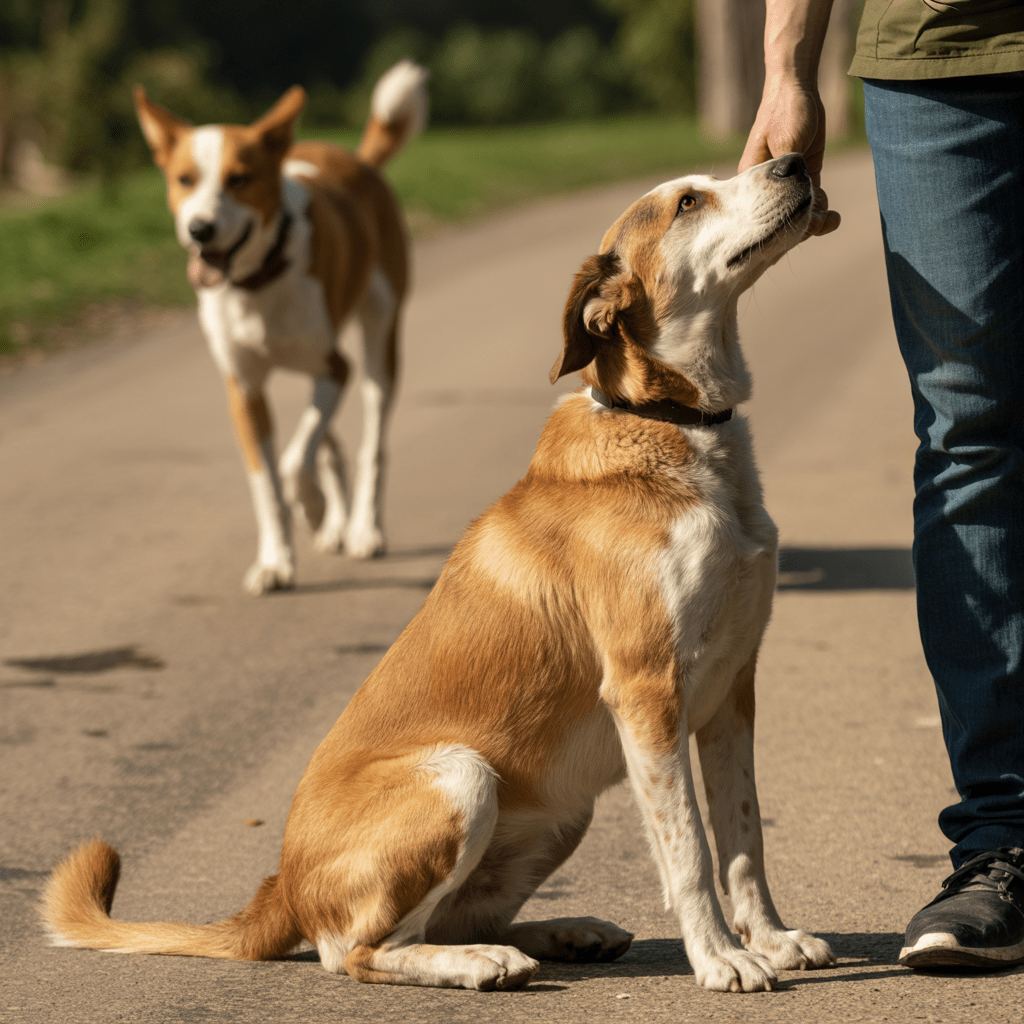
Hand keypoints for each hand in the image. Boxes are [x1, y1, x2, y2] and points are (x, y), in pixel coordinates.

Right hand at [739, 79, 839, 237]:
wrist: (797, 85)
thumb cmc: (784, 111)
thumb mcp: (787, 144)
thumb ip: (790, 176)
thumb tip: (798, 205)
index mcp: (753, 182)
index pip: (765, 217)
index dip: (782, 230)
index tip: (803, 229)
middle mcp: (766, 187)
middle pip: (781, 219)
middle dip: (802, 227)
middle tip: (825, 222)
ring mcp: (786, 182)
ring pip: (798, 212)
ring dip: (815, 220)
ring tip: (833, 219)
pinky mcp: (804, 173)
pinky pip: (811, 200)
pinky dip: (821, 209)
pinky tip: (832, 213)